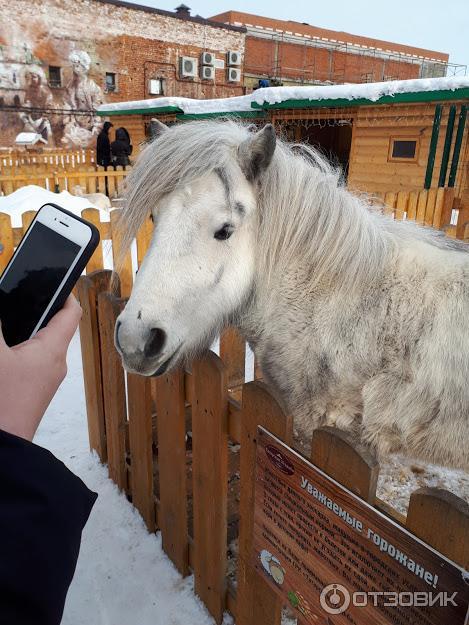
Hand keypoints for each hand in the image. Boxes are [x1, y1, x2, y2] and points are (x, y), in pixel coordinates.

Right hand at [0, 297, 81, 440]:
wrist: (2, 450)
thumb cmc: (2, 405)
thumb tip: (2, 310)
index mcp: (52, 350)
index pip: (71, 313)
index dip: (64, 292)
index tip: (53, 279)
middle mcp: (54, 364)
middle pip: (51, 327)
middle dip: (34, 311)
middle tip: (18, 297)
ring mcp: (43, 380)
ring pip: (37, 346)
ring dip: (22, 332)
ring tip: (8, 322)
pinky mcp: (30, 392)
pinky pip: (27, 363)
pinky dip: (15, 352)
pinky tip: (1, 352)